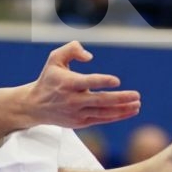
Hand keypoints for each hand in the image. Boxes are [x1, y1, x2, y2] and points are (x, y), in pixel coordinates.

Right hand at [26, 41, 140, 127]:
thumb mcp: (54, 59)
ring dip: (122, 109)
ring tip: (137, 104)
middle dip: (120, 99)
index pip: (87, 82)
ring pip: (104, 113)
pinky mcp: (81, 122)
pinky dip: (117, 116)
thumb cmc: (48, 79)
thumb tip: (90, 56)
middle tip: (136, 95)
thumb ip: (72, 49)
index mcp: (67, 83)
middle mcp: (73, 100)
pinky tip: (130, 111)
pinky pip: (102, 119)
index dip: (102, 81)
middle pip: (100, 101)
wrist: (35, 106)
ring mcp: (77, 113)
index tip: (117, 80)